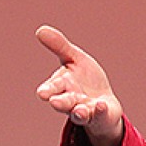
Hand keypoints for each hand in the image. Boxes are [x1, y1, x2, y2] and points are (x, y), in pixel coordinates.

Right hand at [35, 26, 124, 145]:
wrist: (104, 102)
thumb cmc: (85, 79)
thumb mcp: (74, 59)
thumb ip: (59, 46)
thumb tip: (40, 29)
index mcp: (62, 86)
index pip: (51, 88)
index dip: (48, 90)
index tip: (43, 92)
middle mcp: (71, 100)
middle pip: (63, 102)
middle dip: (60, 102)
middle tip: (56, 102)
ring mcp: (85, 110)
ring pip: (79, 113)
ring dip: (79, 112)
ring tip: (81, 111)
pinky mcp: (100, 116)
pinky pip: (99, 114)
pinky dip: (100, 111)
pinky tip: (101, 105)